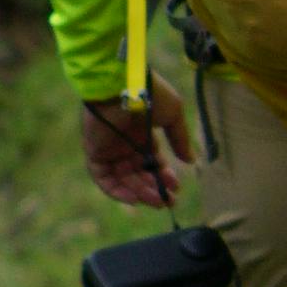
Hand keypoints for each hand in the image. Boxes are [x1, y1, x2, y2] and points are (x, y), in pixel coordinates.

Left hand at [79, 82, 189, 207]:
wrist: (122, 85)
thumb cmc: (149, 94)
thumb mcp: (173, 114)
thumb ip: (180, 139)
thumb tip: (191, 161)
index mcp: (143, 134)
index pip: (152, 162)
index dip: (164, 176)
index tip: (177, 188)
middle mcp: (126, 144)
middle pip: (139, 174)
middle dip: (154, 188)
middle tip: (168, 201)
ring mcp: (110, 150)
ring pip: (124, 179)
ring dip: (140, 192)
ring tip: (157, 201)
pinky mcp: (95, 153)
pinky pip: (104, 179)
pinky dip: (118, 191)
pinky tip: (135, 199)